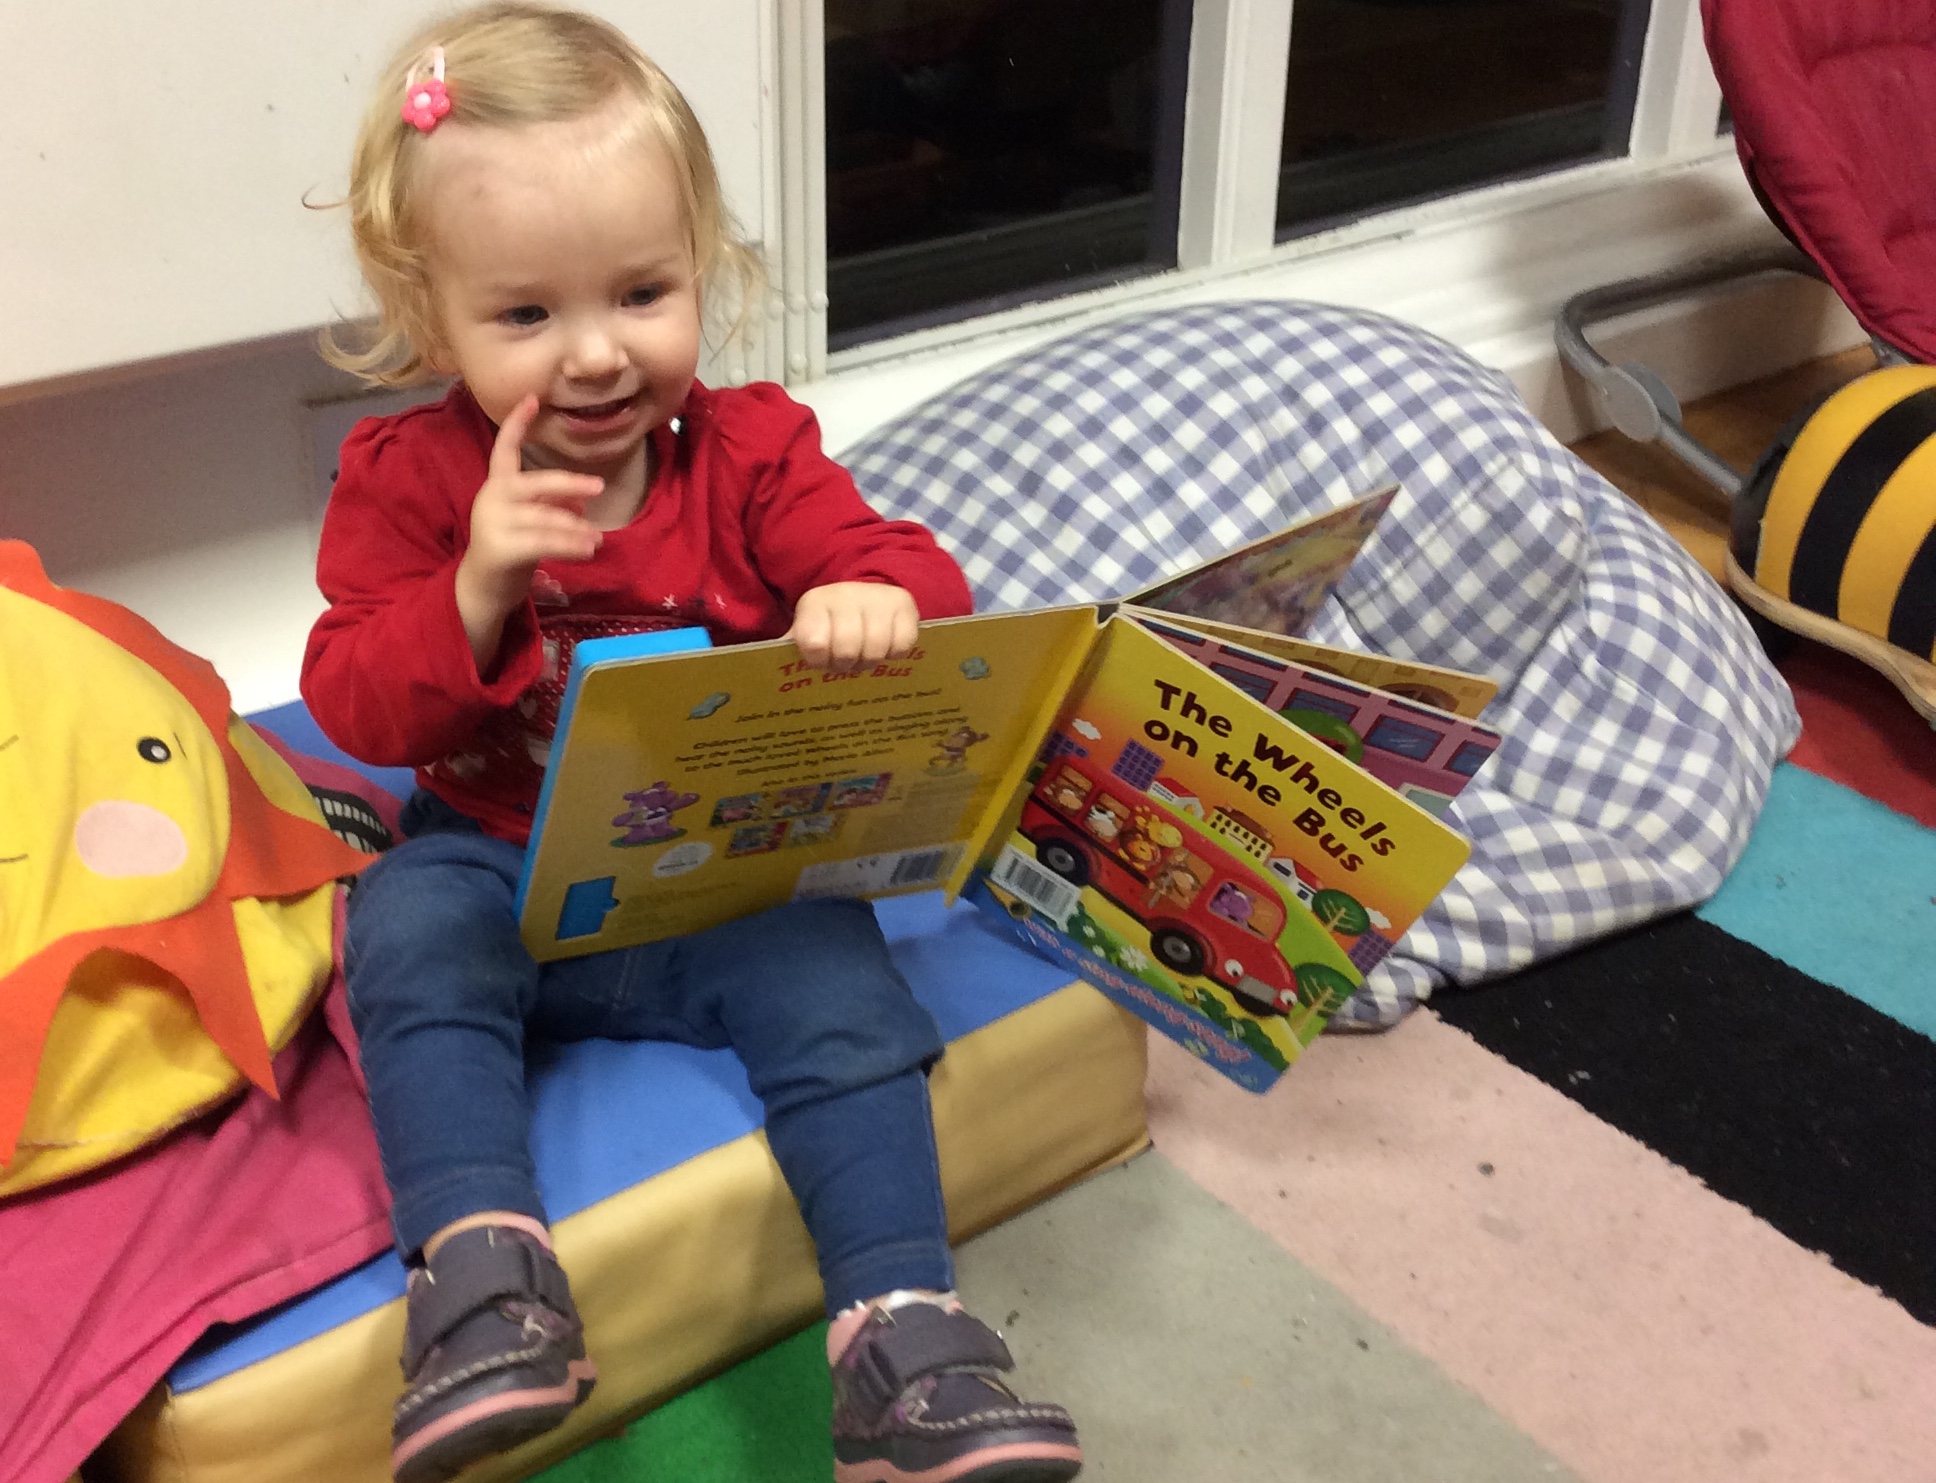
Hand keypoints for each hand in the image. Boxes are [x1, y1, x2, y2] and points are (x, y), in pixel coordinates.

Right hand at [454, 395, 603, 670]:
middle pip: (535, 483)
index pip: (504, 448)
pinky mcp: (500, 548)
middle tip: (599, 486)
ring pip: (545, 518)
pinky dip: (570, 546)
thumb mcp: (530, 522)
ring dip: (576, 528)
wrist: (482, 589)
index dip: (517, 423)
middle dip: (569, 484)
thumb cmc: (510, 550)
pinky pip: (544, 542)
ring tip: (597, 539)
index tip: (533, 397)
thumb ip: (551, 506)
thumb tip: (581, 503)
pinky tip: (589, 550)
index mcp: (497, 487)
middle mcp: (492, 499)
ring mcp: (494, 522)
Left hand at [787, 582, 918, 670]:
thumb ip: (791, 649)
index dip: (818, 661)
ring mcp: (878, 598)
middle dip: (844, 664)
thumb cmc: (831, 622)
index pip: (814, 643)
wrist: (866, 590)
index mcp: (815, 603)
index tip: (820, 662)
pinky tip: (885, 649)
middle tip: (844, 663)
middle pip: (847, 650)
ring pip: (875, 649)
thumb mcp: (807, 629)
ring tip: (863, 658)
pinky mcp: (904, 605)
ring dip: (869, 662)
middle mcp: (846, 595)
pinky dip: (893, 654)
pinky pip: (902, 645)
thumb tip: (770, 672)